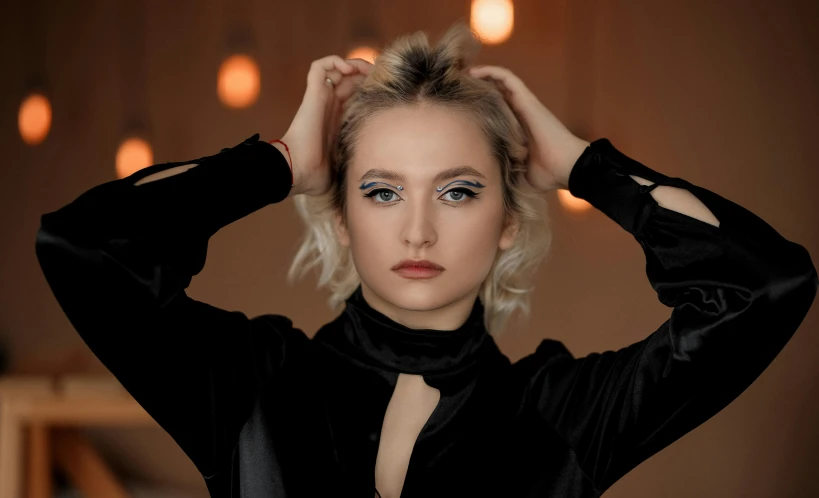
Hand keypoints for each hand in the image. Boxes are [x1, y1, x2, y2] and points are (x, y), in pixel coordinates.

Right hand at [283, 55, 372, 195]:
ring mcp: (321, 98)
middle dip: (366, 73)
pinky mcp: (313, 94)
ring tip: (368, 69)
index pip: (355, 94)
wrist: (300, 170)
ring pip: (336, 68)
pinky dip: (334, 61)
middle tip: (382, 75)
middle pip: (349, 79)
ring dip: (353, 64)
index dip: (370, 87)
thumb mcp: (348, 162)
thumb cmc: (320, 173)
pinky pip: (319, 67)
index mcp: (338, 119)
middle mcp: (329, 105)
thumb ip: (361, 159)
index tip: (387, 88)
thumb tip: (380, 170)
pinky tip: (348, 70)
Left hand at [468, 65, 589, 192]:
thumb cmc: (545, 174)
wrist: (566, 168)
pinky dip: (491, 72)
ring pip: (499, 82)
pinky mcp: (527, 100)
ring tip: (460, 72)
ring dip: (481, 74)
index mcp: (516, 129)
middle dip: (475, 86)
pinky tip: (474, 71)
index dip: (477, 105)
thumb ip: (501, 171)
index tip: (457, 105)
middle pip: (495, 92)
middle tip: (453, 84)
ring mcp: (524, 105)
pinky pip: (507, 79)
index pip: (494, 111)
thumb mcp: (515, 174)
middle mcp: (519, 114)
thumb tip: (482, 183)